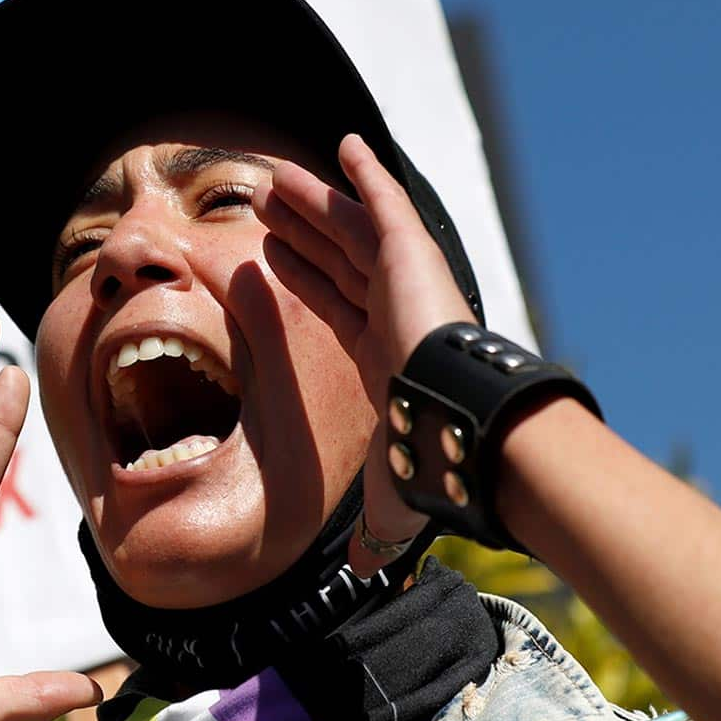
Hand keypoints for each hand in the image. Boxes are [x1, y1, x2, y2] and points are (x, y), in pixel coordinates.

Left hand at [254, 134, 478, 574]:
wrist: (455, 426)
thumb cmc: (428, 462)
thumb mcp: (390, 498)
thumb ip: (374, 527)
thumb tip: (364, 575)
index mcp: (387, 355)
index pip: (335, 308)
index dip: (304, 283)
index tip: (270, 265)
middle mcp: (396, 312)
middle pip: (337, 261)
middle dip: (302, 235)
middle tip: (264, 210)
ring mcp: (406, 279)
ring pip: (350, 230)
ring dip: (315, 203)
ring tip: (273, 179)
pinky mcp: (413, 253)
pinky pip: (384, 203)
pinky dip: (366, 173)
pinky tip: (343, 144)